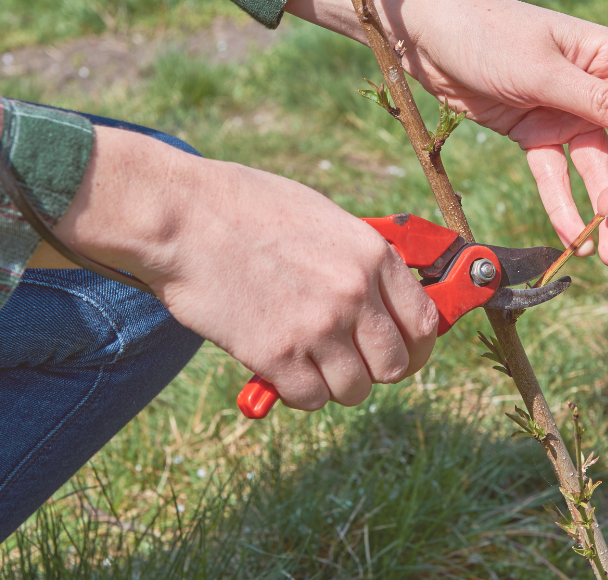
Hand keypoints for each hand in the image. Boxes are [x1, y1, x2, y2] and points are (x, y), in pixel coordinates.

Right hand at [43, 126, 438, 410]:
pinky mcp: (277, 355)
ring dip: (334, 385)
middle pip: (395, 366)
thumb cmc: (245, 208)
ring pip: (354, 390)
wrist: (182, 216)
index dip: (416, 347)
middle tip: (347, 363)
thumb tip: (383, 296)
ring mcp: (318, 327)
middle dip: (374, 371)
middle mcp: (355, 294)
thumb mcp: (323, 218)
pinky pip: (311, 399)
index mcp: (372, 255)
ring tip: (308, 362)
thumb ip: (359, 260)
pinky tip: (280, 368)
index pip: (425, 324)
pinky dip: (297, 392)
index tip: (403, 354)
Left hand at [287, 0, 607, 265]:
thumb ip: (601, 101)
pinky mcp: (536, 135)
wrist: (424, 34)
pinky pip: (557, 177)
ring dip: (607, 213)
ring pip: (601, 171)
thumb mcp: (543, 69)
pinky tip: (570, 240)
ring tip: (606, 256)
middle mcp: (599, 89)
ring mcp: (568, 115)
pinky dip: (564, 207)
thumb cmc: (486, 33)